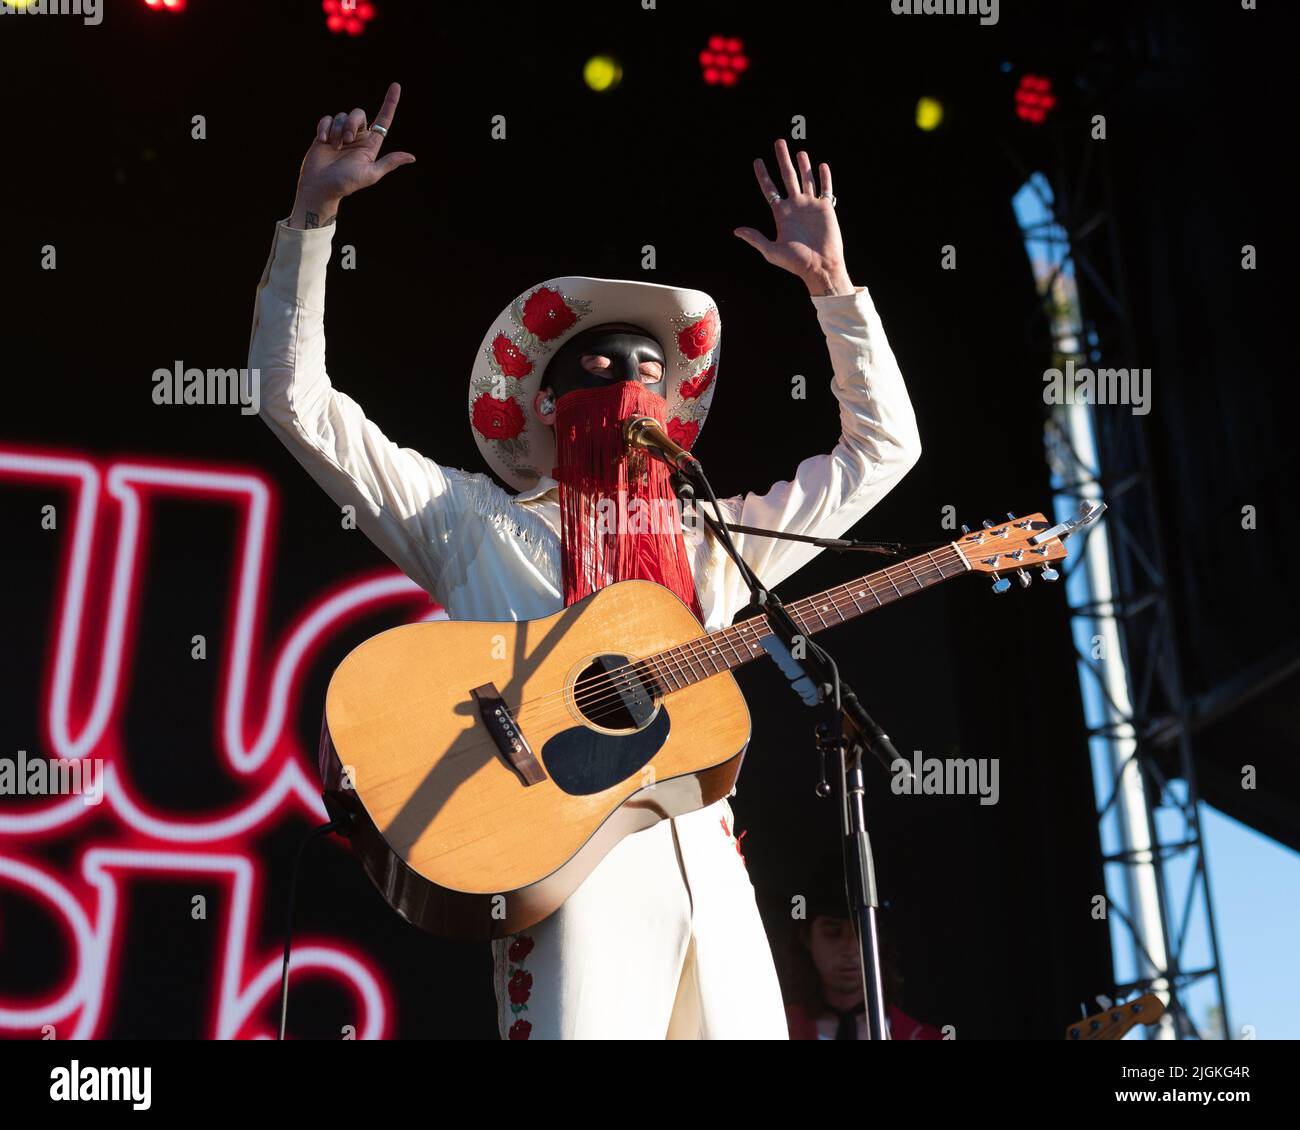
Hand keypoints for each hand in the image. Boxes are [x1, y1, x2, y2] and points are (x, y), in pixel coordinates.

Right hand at [289, 82, 415, 228]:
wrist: (320, 186)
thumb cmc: (345, 183)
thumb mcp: (371, 174)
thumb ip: (389, 163)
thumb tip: (412, 157)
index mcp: (370, 145)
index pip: (383, 120)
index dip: (390, 103)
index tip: (396, 86)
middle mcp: (357, 137)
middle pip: (359, 113)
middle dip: (351, 123)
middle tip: (346, 141)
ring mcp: (340, 134)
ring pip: (341, 115)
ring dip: (337, 131)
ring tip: (333, 147)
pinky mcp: (325, 132)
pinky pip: (327, 118)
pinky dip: (324, 128)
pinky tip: (322, 141)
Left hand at [734, 139, 852, 295]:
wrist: (820, 266)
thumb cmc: (796, 262)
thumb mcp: (771, 251)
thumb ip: (756, 238)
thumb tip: (737, 230)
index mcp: (781, 213)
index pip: (770, 189)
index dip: (763, 175)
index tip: (757, 161)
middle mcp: (795, 206)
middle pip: (787, 177)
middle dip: (782, 160)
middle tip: (778, 142)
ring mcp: (810, 205)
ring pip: (806, 179)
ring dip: (803, 165)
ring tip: (799, 152)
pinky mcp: (825, 208)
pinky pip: (825, 189)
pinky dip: (824, 177)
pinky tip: (821, 165)